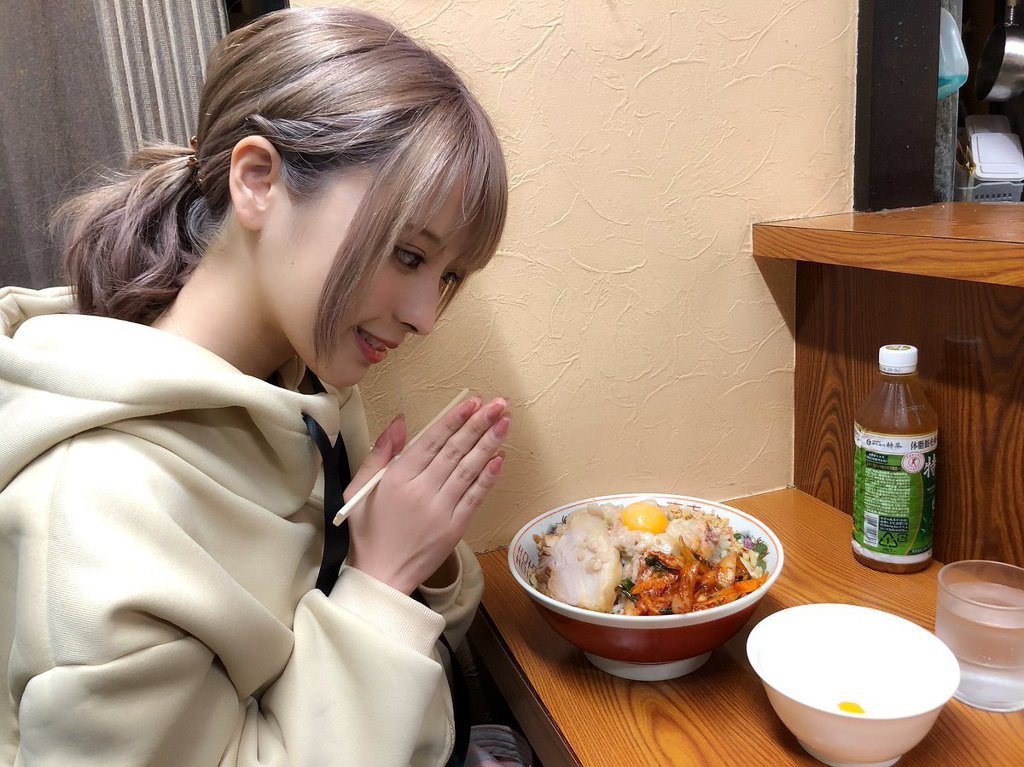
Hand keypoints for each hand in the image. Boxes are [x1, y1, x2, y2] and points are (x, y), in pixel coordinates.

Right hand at [344, 395, 509, 593]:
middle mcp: (421, 491)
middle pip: (455, 451)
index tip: (472, 402)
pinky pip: (475, 497)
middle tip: (498, 404)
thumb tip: (398, 422)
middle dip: (478, 424)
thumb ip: (379, 454)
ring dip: (489, 444)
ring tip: (505, 422)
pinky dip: (489, 477)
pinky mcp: (455, 528)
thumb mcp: (359, 489)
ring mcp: (441, 510)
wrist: (381, 576)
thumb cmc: (368, 531)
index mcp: (397, 479)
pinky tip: (500, 458)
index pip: (431, 441)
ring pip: (469, 470)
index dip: (453, 420)